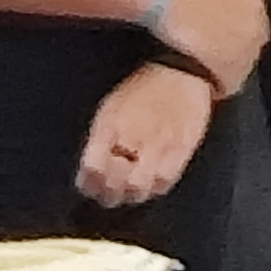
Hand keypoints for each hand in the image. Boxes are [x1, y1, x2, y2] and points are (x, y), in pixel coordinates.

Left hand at [77, 57, 215, 207]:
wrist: (181, 75)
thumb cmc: (143, 89)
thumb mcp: (110, 108)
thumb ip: (100, 140)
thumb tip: (90, 170)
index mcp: (110, 126)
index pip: (92, 167)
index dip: (89, 182)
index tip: (89, 184)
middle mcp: (132, 138)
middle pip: (115, 183)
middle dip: (108, 193)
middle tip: (108, 193)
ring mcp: (158, 147)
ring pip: (139, 188)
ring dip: (130, 195)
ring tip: (129, 191)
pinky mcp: (180, 152)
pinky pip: (164, 183)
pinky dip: (154, 189)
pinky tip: (151, 184)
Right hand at [146, 0, 270, 92]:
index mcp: (255, 4)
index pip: (251, 23)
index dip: (229, 25)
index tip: (210, 24)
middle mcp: (257, 30)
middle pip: (245, 44)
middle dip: (228, 44)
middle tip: (198, 41)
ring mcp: (245, 54)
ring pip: (237, 64)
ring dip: (220, 62)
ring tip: (193, 56)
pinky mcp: (228, 76)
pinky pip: (226, 84)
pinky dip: (215, 82)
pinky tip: (195, 73)